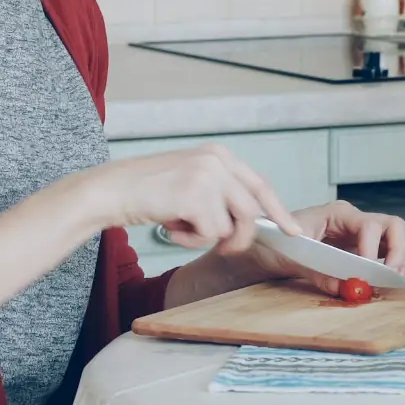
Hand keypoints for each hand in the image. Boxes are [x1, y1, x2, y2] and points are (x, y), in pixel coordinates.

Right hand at [80, 143, 303, 255]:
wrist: (112, 190)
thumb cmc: (147, 191)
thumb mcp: (190, 180)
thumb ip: (219, 192)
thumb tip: (248, 220)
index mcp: (219, 155)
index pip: (260, 185)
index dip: (278, 211)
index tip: (292, 231)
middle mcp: (217, 160)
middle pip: (251, 210)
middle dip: (240, 237)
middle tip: (224, 249)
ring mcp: (207, 176)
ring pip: (230, 226)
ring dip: (206, 237)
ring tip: (180, 227)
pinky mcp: (196, 196)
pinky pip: (210, 235)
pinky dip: (190, 241)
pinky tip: (170, 226)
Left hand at [243, 200, 404, 295]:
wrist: (265, 246)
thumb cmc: (275, 242)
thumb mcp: (292, 257)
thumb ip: (319, 272)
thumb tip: (344, 288)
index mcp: (338, 214)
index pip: (369, 225)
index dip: (372, 248)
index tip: (367, 272)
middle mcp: (353, 221)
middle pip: (393, 226)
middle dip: (398, 251)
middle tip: (392, 276)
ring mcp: (358, 234)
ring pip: (395, 238)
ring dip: (400, 259)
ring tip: (392, 282)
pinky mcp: (359, 250)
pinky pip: (385, 253)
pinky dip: (391, 267)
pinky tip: (385, 283)